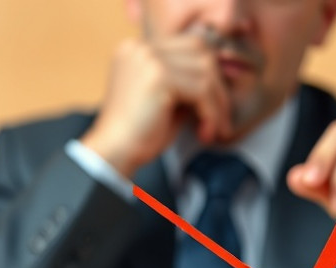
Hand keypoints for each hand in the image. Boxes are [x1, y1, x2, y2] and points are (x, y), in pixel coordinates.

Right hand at [81, 35, 231, 177]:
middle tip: (220, 121)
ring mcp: (149, 59)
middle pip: (201, 53)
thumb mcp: (166, 100)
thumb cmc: (139, 134)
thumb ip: (187, 83)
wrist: (113, 153)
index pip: (190, 46)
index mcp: (137, 48)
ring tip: (212, 131)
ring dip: (217, 106)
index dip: (210, 76)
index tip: (216, 108)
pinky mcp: (159, 77)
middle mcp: (141, 47)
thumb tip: (221, 78)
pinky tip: (205, 133)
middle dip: (218, 89)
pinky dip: (210, 115)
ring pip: (206, 74)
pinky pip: (202, 91)